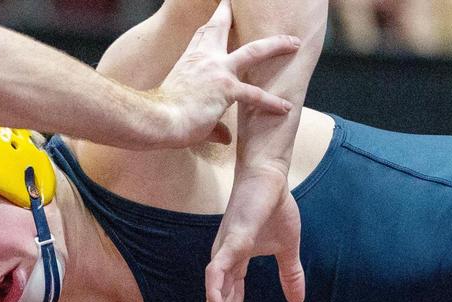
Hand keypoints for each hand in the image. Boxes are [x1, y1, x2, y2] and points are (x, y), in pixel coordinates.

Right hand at [159, 0, 300, 146]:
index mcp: (189, 61)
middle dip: (231, 12)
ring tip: (294, 42)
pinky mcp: (227, 90)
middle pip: (222, 27)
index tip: (219, 15)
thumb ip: (212, 124)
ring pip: (255, 51)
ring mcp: (217, 72)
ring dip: (277, 44)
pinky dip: (271, 103)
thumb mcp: (186, 113)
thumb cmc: (163, 117)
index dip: (212, 25)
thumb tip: (226, 138)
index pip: (202, 36)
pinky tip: (285, 107)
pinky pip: (255, 96)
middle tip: (236, 2)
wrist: (157, 120)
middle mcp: (204, 60)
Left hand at [205, 168, 303, 301]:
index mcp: (237, 265)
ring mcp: (225, 251)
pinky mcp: (231, 240)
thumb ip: (290, 274)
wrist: (270, 177)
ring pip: (215, 293)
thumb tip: (298, 301)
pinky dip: (215, 291)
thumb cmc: (274, 208)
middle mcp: (224, 262)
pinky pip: (218, 270)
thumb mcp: (288, 249)